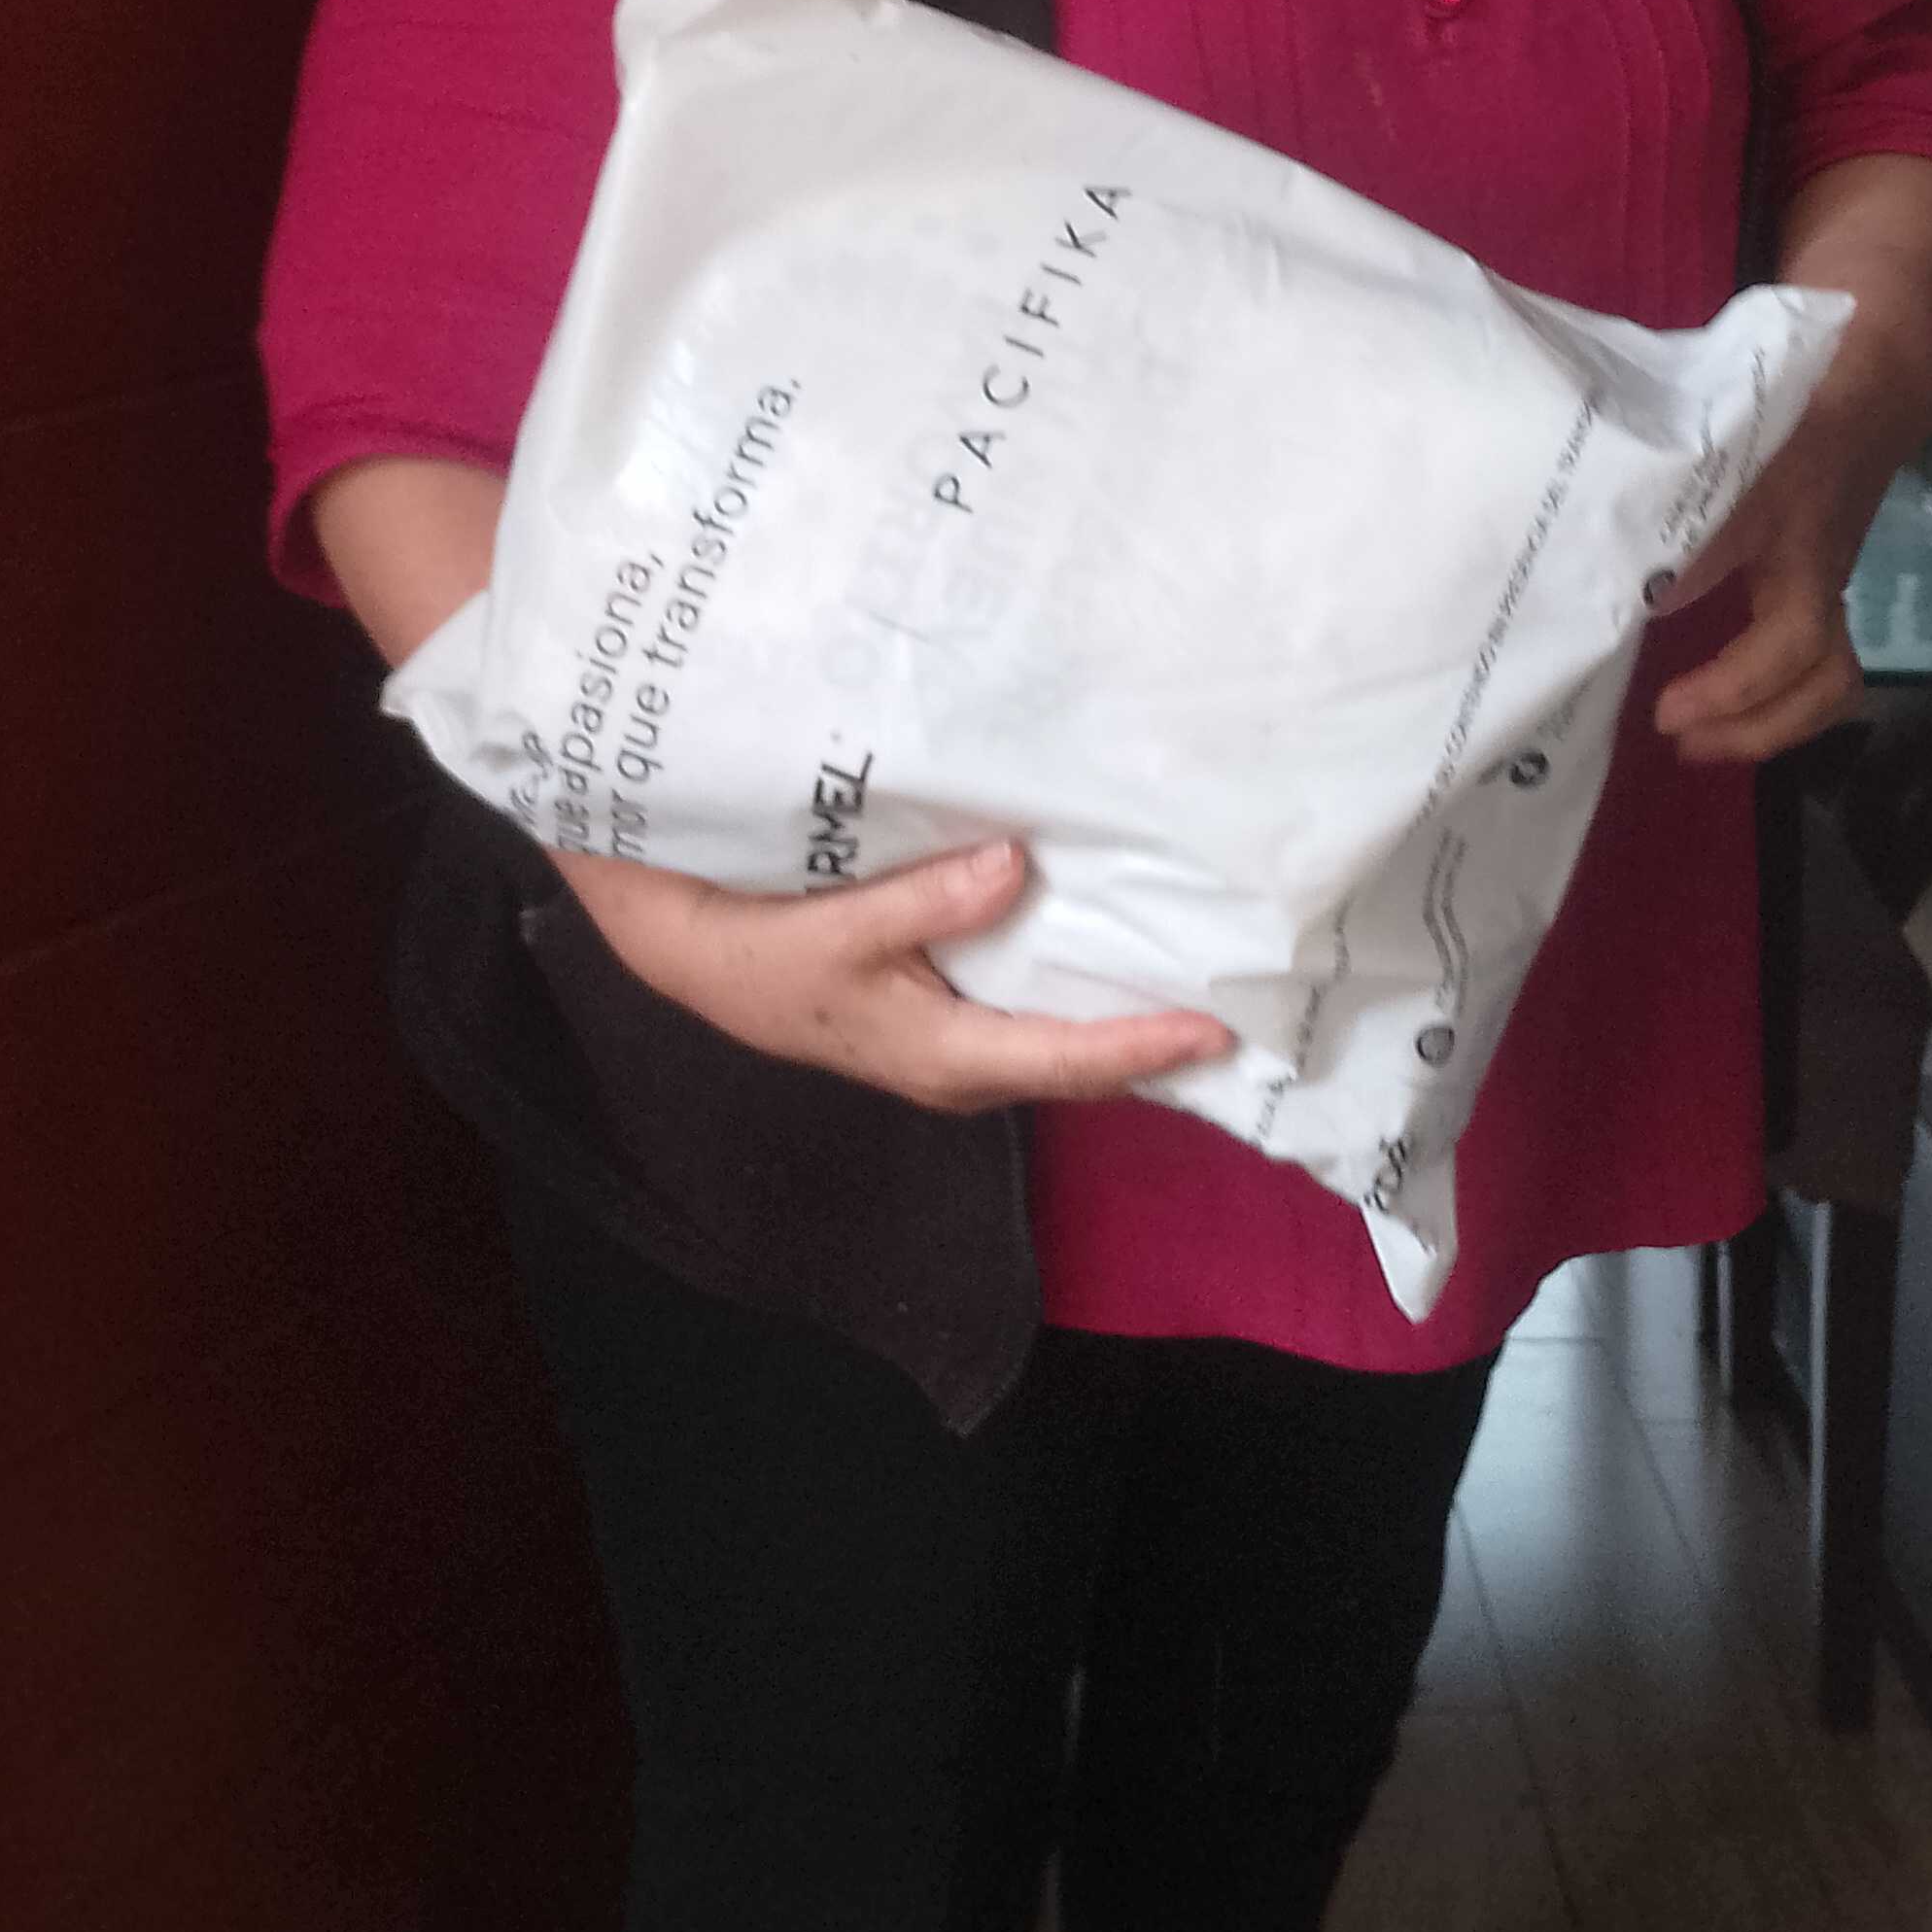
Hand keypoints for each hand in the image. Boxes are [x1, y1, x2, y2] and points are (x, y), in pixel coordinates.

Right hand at [552, 836, 1238, 1114]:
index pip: (1070, 1059)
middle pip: (1080, 1064)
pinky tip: (1107, 949)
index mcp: (947, 1055)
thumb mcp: (838, 925)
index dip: (1147, 1045)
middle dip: (1154, 1042)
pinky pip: (1029, 1014)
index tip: (1219, 1027)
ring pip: (1056, 1041)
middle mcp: (962, 1065)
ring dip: (1119, 1017)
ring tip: (1195, 971)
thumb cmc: (759, 951)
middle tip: (1241, 999)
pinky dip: (1075, 992)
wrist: (690, 958)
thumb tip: (1017, 866)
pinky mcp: (937, 1016)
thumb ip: (929, 899)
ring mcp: (951, 1046)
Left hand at [1649, 350, 1922, 768]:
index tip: (1668, 712)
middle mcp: (1820, 578)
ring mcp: (1825, 582)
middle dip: (1760, 728)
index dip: (1734, 690)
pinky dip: (1769, 689)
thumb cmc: (1795, 403)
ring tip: (1703, 735)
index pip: (1790, 643)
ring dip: (1771, 720)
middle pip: (1826, 681)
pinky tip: (1717, 692)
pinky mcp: (1816, 580)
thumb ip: (1686, 506)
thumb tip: (1643, 596)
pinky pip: (1809, 656)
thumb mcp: (1731, 442)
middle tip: (1683, 741)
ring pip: (1828, 676)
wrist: (1870, 379)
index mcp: (1801, 549)